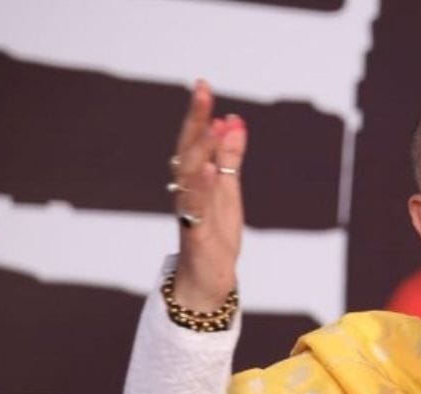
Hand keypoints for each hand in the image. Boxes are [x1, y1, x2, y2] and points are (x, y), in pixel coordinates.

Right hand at [170, 80, 247, 309]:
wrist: (209, 281)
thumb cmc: (215, 235)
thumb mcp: (228, 190)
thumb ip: (230, 157)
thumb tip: (234, 120)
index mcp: (194, 181)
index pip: (194, 141)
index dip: (198, 114)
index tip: (203, 84)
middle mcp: (186, 192)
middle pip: (187, 151)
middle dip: (195, 120)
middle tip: (203, 91)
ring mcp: (189, 213)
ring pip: (189, 177)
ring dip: (200, 150)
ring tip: (211, 125)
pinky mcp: (196, 235)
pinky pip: (197, 209)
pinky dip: (203, 188)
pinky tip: (210, 169)